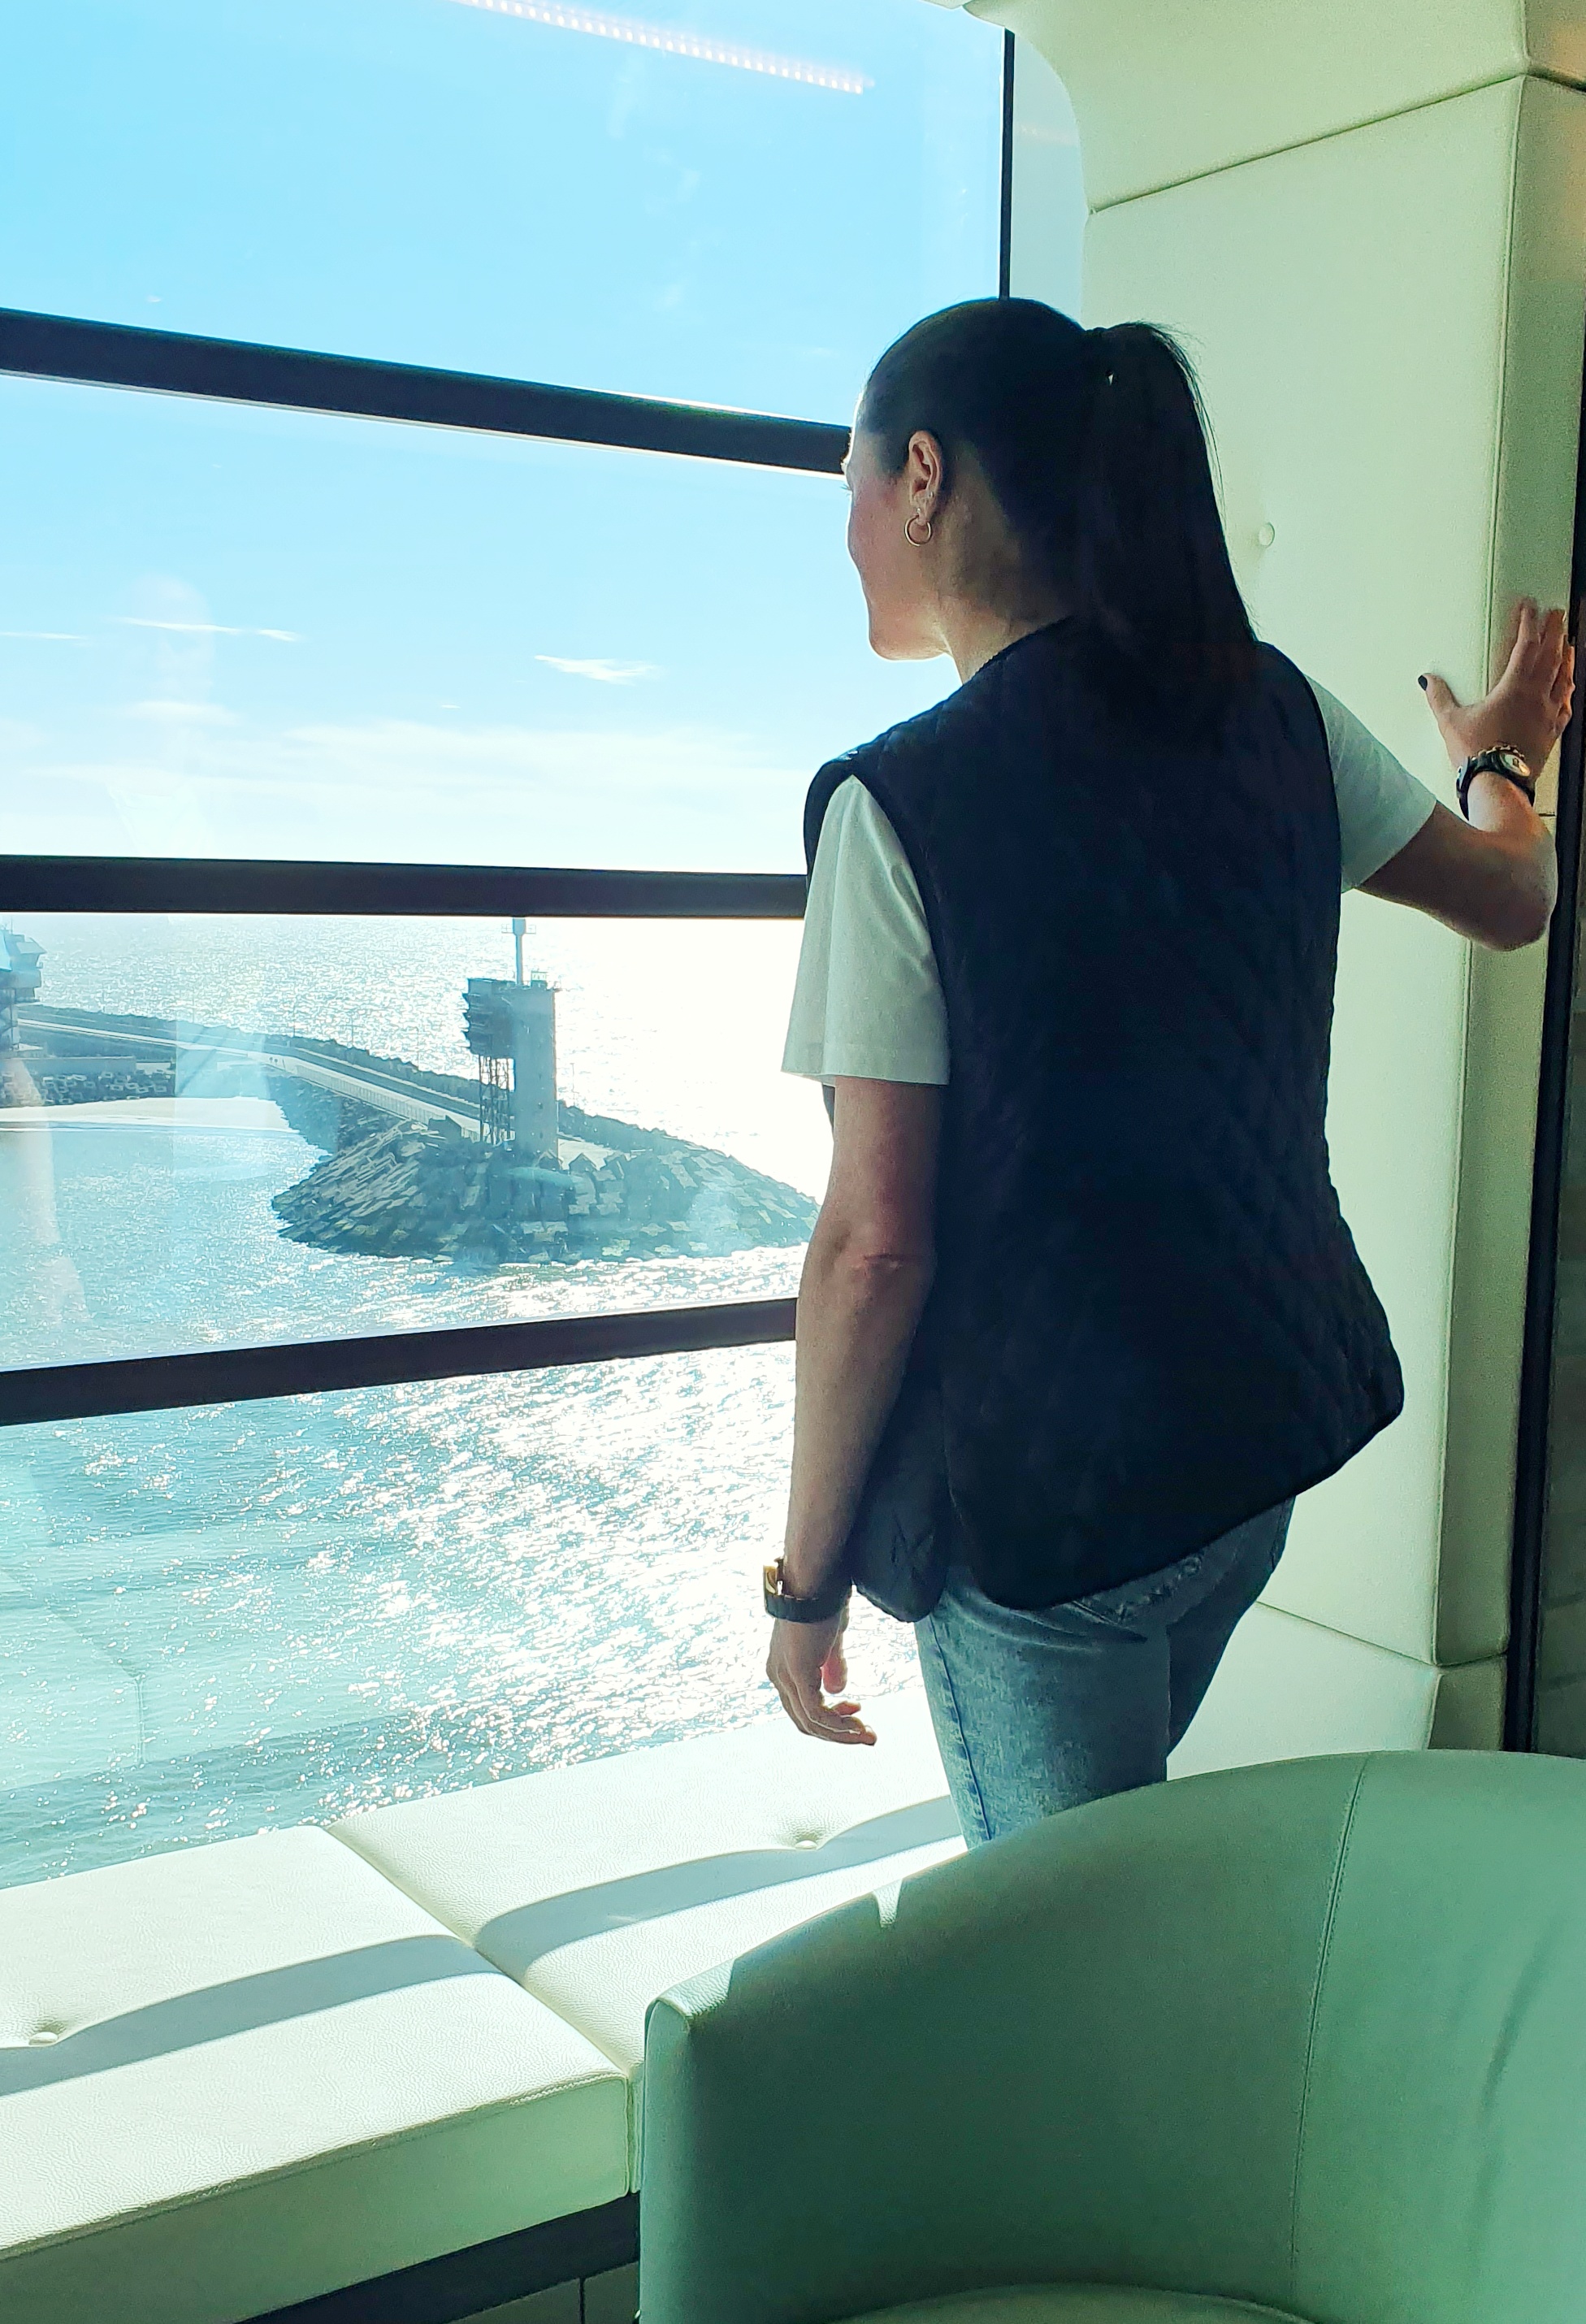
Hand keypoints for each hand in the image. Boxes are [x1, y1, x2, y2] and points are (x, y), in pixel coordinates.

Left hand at [766, 1607, 875, 1745]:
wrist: (816, 1579)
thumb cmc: (824, 1600)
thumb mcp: (830, 1639)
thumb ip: (831, 1664)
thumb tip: (836, 1692)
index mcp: (782, 1667)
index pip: (802, 1708)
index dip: (830, 1719)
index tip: (857, 1710)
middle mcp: (778, 1675)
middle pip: (805, 1721)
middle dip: (838, 1733)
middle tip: (867, 1734)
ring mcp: (785, 1676)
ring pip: (811, 1722)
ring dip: (842, 1733)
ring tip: (868, 1734)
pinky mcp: (797, 1674)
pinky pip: (816, 1713)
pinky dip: (838, 1725)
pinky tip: (858, 1723)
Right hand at [1421, 599, 1573, 777]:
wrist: (1498, 785)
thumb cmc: (1477, 754)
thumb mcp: (1451, 722)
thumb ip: (1439, 697)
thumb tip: (1428, 680)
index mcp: (1514, 688)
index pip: (1526, 645)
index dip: (1529, 622)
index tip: (1530, 605)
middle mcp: (1537, 697)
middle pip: (1551, 655)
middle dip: (1554, 631)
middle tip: (1557, 614)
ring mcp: (1548, 715)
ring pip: (1563, 677)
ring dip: (1566, 657)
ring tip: (1568, 643)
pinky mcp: (1551, 733)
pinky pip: (1565, 706)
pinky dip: (1567, 692)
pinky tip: (1568, 688)